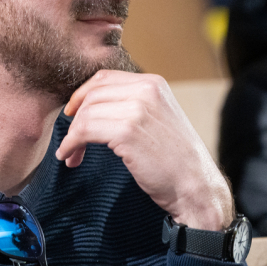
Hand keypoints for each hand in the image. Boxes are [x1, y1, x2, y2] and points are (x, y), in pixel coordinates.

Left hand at [55, 70, 233, 230]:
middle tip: (70, 141)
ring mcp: (137, 109)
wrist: (197, 187)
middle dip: (75, 117)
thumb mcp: (159, 120)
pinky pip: (84, 130)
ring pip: (85, 112)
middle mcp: (146, 90)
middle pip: (92, 94)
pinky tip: (70, 156)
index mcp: (154, 84)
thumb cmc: (176, 161)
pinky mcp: (127, 131)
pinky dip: (71, 143)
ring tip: (71, 154)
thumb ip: (134, 106)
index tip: (72, 113)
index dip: (82, 94)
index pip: (105, 78)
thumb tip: (94, 107)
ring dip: (71, 135)